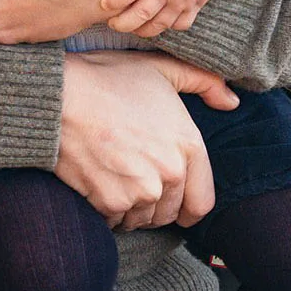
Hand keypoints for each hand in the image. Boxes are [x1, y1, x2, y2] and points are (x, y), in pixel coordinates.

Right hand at [56, 52, 239, 229]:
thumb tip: (231, 102)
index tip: (175, 201)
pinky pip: (115, 221)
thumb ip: (204, 82)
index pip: (202, 203)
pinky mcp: (109, 203)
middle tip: (137, 179)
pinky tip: (99, 181)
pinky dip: (107, 210)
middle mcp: (170, 174)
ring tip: (117, 176)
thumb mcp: (162, 68)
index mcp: (188, 145)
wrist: (59, 98)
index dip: (187, 204)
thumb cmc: (108, 80)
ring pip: (143, 220)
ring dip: (132, 208)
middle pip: (170, 214)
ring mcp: (140, 191)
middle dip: (157, 204)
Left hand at [103, 0, 230, 35]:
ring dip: (141, 30)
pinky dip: (167, 27)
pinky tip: (157, 22)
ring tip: (131, 26)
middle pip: (141, 14)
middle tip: (112, 22)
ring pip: (158, 25)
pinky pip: (179, 25)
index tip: (104, 3)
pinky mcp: (195, 6)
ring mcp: (183, 0)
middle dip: (122, 23)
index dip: (115, 0)